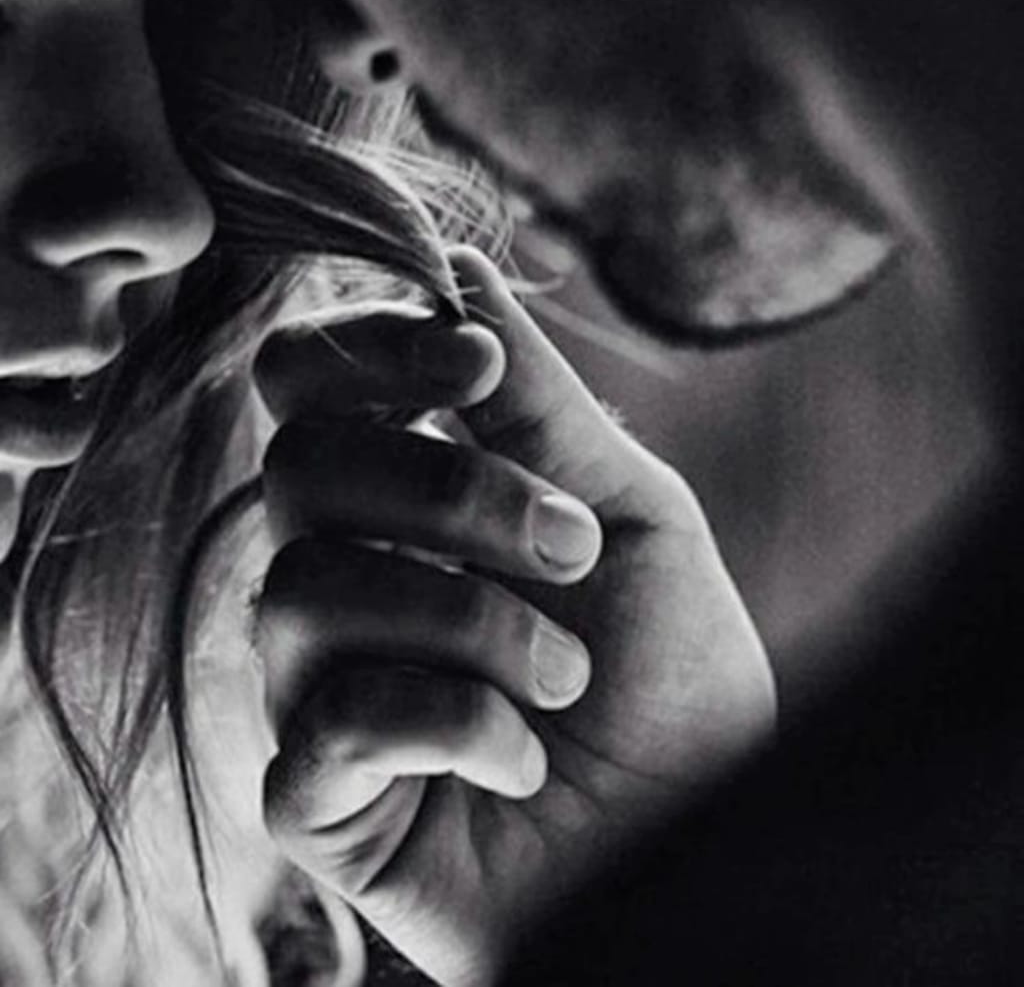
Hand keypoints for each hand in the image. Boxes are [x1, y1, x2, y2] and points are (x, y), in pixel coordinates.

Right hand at [252, 247, 775, 985]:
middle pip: (301, 466)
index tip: (476, 368)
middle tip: (572, 547)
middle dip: (452, 494)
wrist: (695, 841)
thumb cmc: (667, 674)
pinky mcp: (312, 793)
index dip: (370, 350)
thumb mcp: (631, 517)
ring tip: (568, 678)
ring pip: (307, 589)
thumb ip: (540, 408)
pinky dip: (456, 724)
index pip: (308, 381)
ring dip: (473, 623)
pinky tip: (521, 758)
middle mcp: (339, 574)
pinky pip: (332, 720)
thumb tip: (458, 270)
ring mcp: (312, 683)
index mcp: (402, 498)